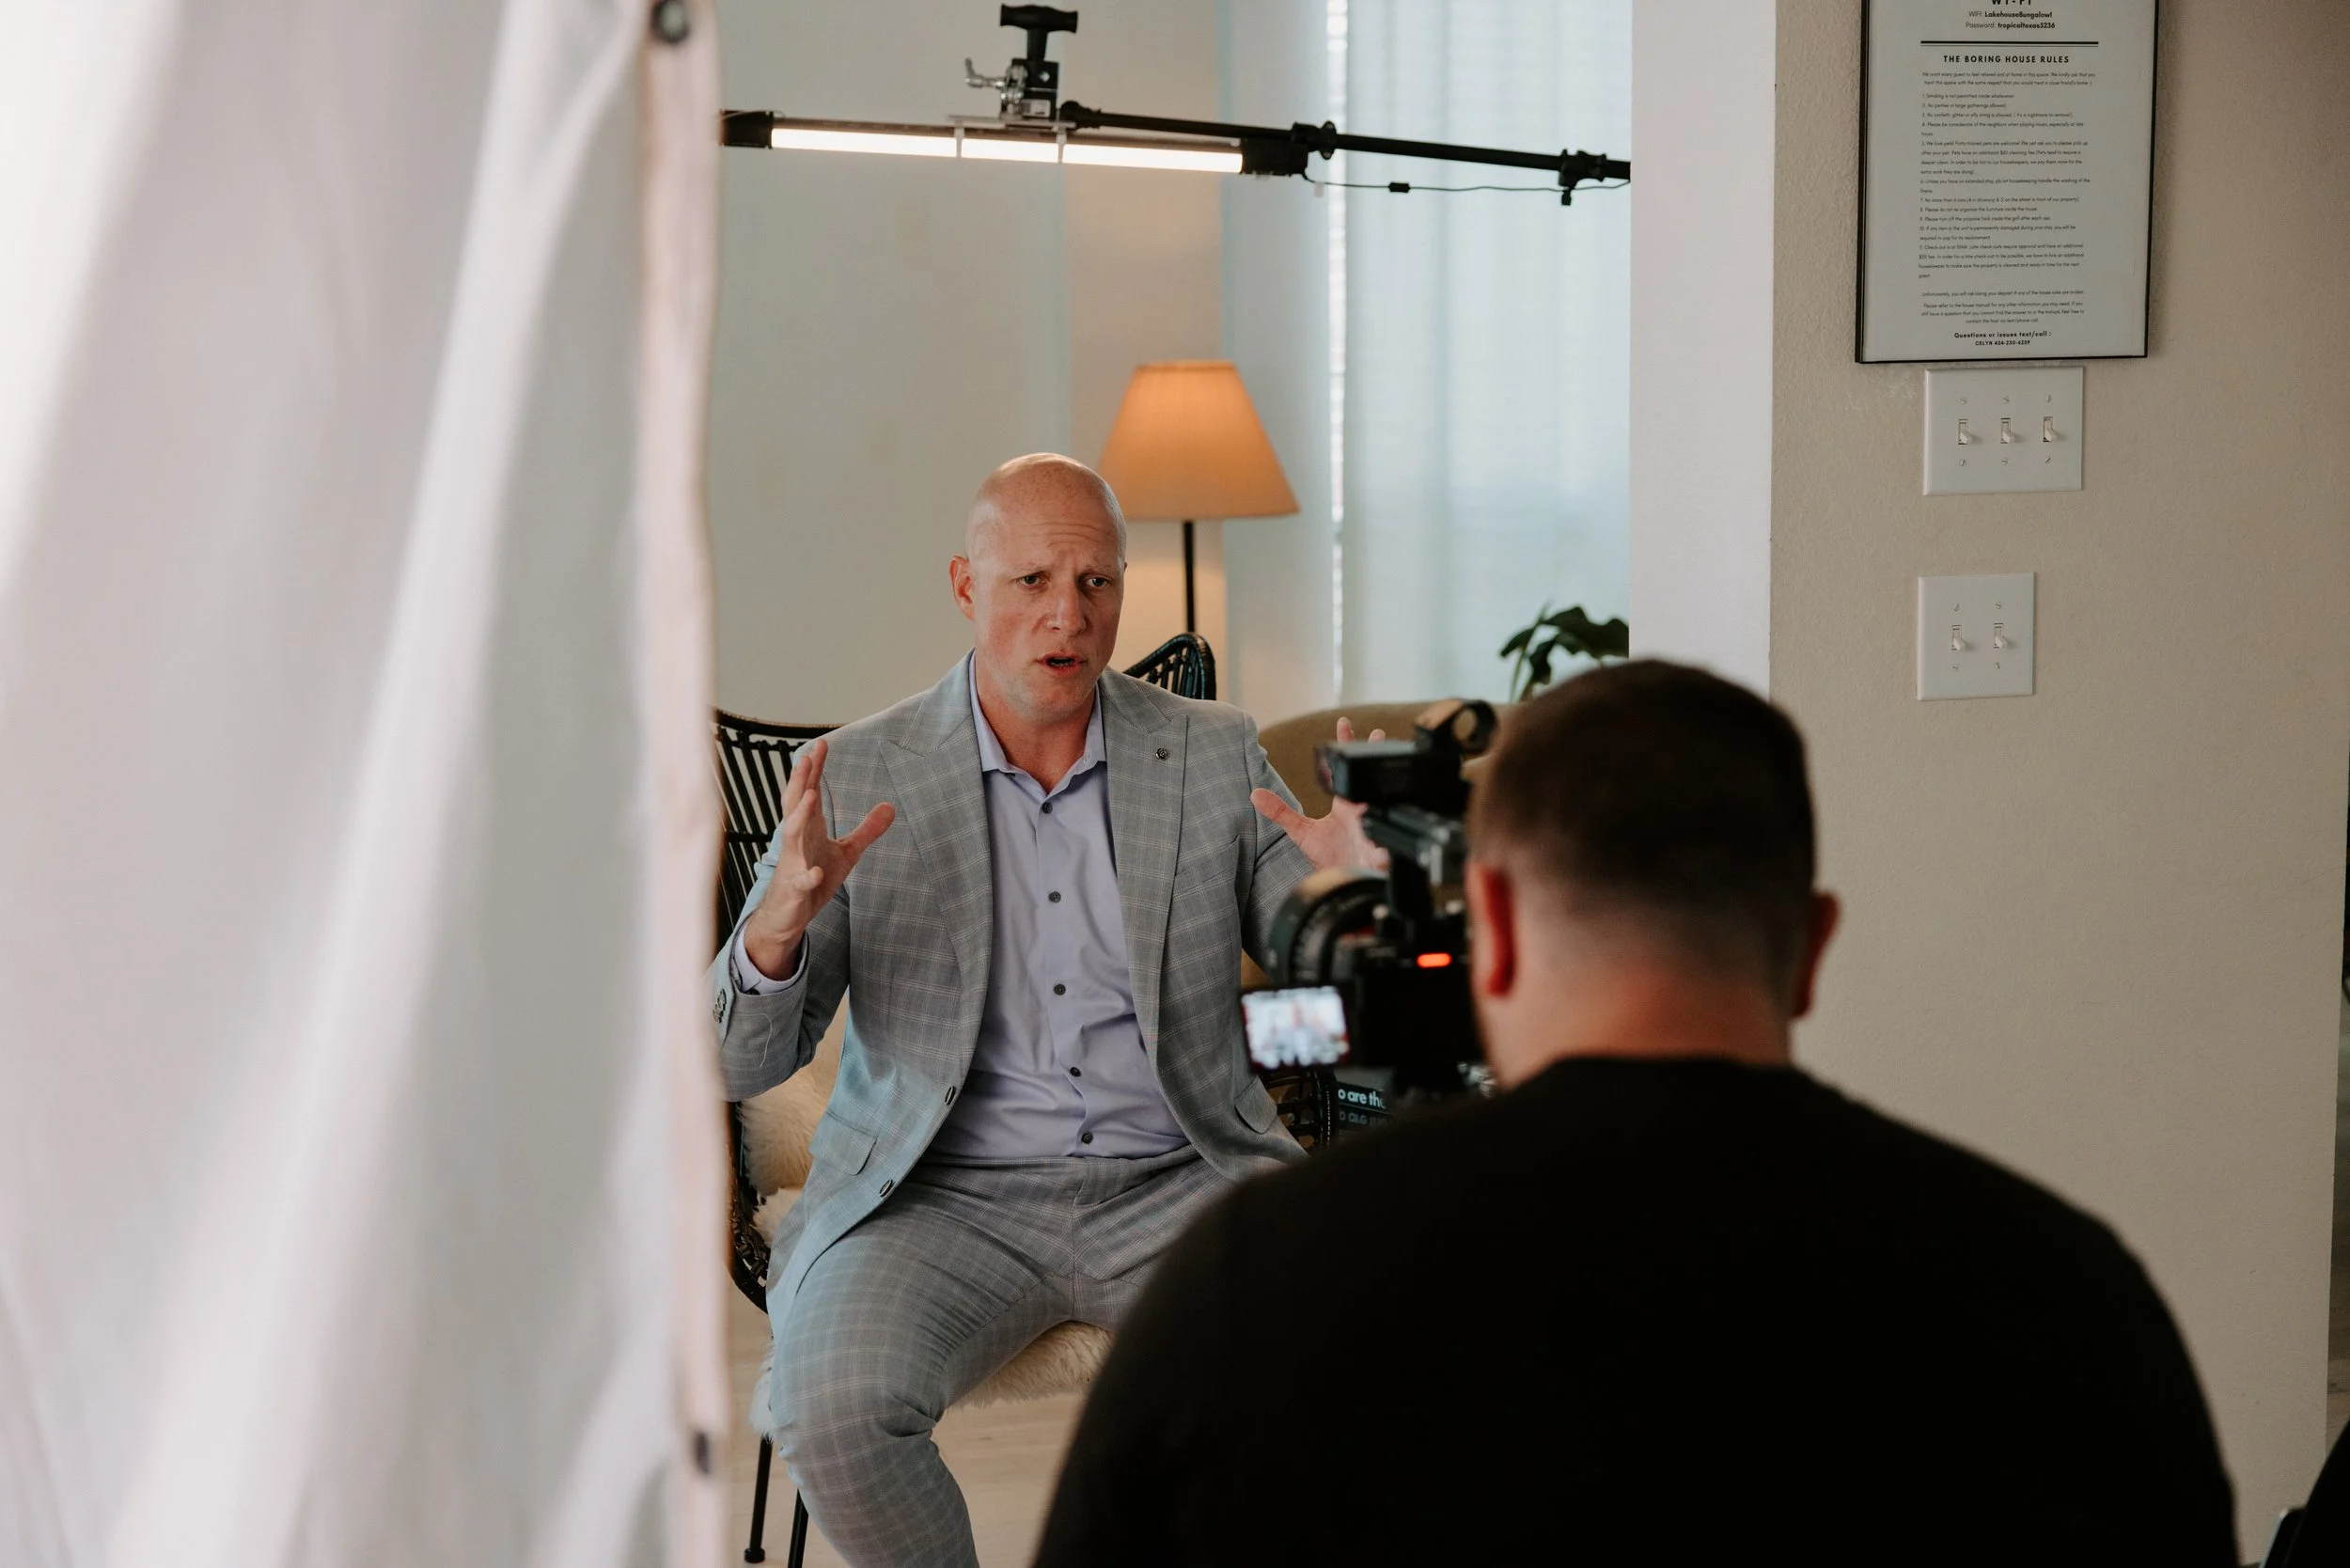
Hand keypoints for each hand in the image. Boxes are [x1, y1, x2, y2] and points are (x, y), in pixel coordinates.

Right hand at [741, 738, 894, 978]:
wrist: (787, 915)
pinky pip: (800, 882)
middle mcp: (797, 841)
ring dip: (800, 816)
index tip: (821, 744)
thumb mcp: (846, 852)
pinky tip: (815, 872)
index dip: (815, 769)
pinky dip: (807, 876)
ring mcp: (793, 864)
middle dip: (800, 782)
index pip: (809, 792)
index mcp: (808, 828)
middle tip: (806, 758)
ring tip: (810, 796)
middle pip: (795, 805)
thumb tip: (890, 806)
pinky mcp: (795, 890)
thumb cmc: (812, 878)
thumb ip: (866, 830)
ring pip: (791, 836)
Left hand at [1250, 717, 1389, 873]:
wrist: (1340, 884)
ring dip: (1379, 797)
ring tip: (1377, 778)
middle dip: (1373, 759)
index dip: (1345, 746)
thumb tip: (1254, 794)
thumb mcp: (1301, 833)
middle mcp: (1360, 813)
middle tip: (1376, 734)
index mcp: (1345, 805)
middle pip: (1367, 781)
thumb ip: (1280, 813)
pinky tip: (1380, 846)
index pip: (1344, 771)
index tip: (1342, 724)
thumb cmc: (1328, 858)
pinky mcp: (1378, 856)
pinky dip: (1383, 848)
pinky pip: (1384, 850)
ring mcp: (1372, 831)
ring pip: (1380, 810)